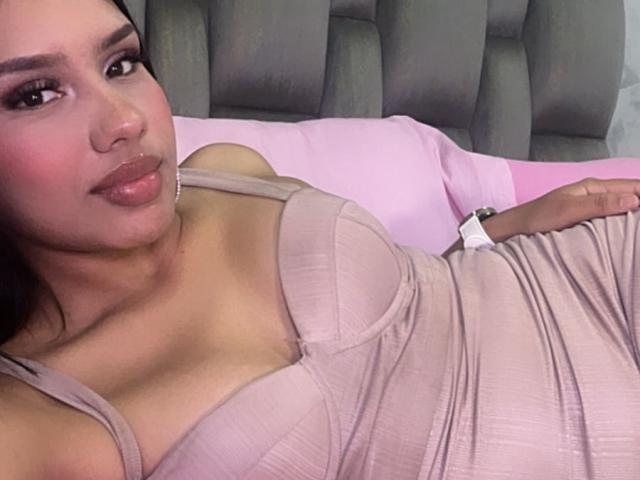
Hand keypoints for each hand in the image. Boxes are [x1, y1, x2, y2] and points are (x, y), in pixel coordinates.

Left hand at [514, 177, 639, 235]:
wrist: (515, 228)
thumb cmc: (537, 218)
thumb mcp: (569, 210)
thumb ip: (599, 204)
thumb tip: (634, 200)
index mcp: (593, 187)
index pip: (632, 187)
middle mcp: (595, 194)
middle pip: (631, 195)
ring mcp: (590, 206)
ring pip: (622, 207)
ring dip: (635, 212)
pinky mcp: (586, 219)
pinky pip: (611, 218)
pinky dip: (623, 222)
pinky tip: (629, 232)